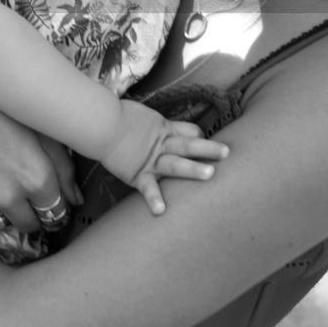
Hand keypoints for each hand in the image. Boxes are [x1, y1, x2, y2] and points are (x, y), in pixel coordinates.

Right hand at [0, 33, 80, 232]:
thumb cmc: (0, 99)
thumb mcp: (42, 126)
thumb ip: (64, 167)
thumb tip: (76, 200)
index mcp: (36, 180)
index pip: (56, 215)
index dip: (57, 208)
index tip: (53, 201)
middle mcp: (6, 197)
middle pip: (27, 224)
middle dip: (32, 211)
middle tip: (26, 190)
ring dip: (0, 204)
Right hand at [101, 99, 229, 216]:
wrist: (100, 124)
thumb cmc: (117, 117)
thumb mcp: (141, 116)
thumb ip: (154, 124)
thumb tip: (161, 125)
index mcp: (163, 128)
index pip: (188, 131)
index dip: (198, 135)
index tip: (207, 141)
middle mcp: (161, 145)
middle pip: (188, 144)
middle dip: (208, 148)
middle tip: (227, 152)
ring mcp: (150, 160)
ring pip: (175, 164)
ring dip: (192, 169)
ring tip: (210, 174)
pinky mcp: (137, 174)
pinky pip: (148, 188)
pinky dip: (154, 198)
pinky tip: (161, 211)